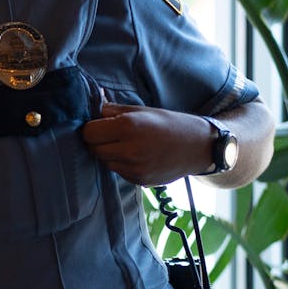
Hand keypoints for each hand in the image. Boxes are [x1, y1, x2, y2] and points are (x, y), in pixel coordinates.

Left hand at [82, 101, 210, 185]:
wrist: (199, 147)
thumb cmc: (169, 123)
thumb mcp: (141, 110)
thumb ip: (112, 110)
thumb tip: (90, 108)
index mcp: (128, 127)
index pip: (88, 133)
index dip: (91, 128)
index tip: (99, 125)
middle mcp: (129, 150)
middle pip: (93, 149)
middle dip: (98, 141)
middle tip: (111, 135)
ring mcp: (134, 168)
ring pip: (104, 162)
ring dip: (109, 153)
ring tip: (127, 144)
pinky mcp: (139, 180)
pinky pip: (118, 171)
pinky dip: (121, 164)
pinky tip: (137, 156)